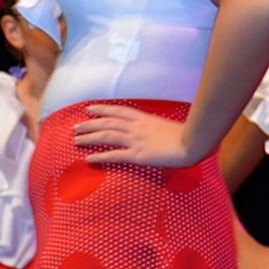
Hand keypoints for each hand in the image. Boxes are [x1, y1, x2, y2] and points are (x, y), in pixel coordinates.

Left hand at [73, 104, 195, 166]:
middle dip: (90, 124)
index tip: (89, 109)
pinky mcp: (137, 155)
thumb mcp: (169, 126)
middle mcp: (137, 127)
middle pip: (108, 122)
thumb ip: (157, 128)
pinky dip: (100, 157)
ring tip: (75, 140)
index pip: (119, 111)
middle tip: (75, 126)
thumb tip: (153, 130)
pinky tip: (88, 159)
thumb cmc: (188, 134)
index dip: (102, 109)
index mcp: (145, 119)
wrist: (193, 142)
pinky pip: (114, 155)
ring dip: (89, 138)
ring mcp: (136, 140)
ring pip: (107, 136)